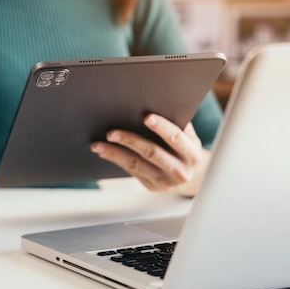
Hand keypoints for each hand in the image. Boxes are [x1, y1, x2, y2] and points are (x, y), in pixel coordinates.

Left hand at [90, 113, 209, 195]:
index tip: (146, 117)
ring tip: (98, 144)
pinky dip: (116, 160)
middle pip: (152, 153)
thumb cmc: (185, 148)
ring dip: (114, 153)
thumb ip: (178, 124)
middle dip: (130, 141)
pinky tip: (103, 152)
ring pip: (136, 165)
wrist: (191, 177)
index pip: (175, 138)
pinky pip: (131, 171)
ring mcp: (164, 181)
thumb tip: (158, 102)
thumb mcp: (189, 137)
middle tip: (111, 132)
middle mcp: (180, 171)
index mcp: (191, 154)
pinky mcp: (151, 186)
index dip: (162, 127)